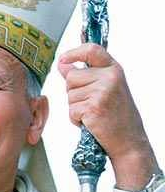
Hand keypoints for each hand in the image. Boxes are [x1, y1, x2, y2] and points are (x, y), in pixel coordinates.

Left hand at [58, 43, 159, 190]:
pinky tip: (91, 122)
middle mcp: (109, 77)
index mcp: (113, 69)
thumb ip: (83, 75)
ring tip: (93, 113)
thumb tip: (62, 64)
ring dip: (75, 107)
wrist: (129, 141)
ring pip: (69, 95)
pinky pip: (71, 110)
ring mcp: (102, 92)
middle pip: (71, 77)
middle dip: (73, 92)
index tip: (63, 59)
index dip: (74, 52)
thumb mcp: (105, 88)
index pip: (92, 50)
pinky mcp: (94, 107)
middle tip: (91, 103)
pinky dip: (76, 119)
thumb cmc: (117, 115)